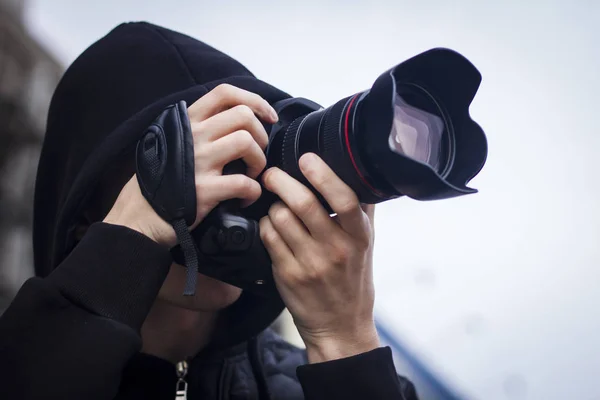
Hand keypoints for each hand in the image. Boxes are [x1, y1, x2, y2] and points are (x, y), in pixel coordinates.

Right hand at [104, 84, 277, 245]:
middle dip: (261, 135)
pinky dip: (254, 191)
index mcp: (186, 122)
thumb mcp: (171, 141)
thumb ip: (197, 128)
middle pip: (244, 116)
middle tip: (256, 154)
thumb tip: (235, 121)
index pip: (225, 93)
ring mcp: (198, 162)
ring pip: (247, 143)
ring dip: (259, 161)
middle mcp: (192, 136)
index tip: (269, 117)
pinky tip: (246, 198)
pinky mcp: (204, 190)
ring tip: (251, 175)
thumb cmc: (160, 180)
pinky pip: (245, 183)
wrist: (138, 217)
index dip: (255, 101)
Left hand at [259, 153, 378, 362]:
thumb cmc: (352, 280)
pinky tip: (272, 225)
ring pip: (280, 217)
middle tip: (272, 173)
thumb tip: (360, 174)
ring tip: (276, 204)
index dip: (323, 174)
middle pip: (303, 204)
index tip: (307, 159)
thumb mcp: (366, 245)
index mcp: (359, 237)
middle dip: (281, 180)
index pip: (345, 198)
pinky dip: (266, 224)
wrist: (340, 325)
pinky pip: (268, 237)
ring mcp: (310, 264)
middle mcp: (336, 249)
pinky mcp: (288, 275)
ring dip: (273, 204)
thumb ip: (363, 211)